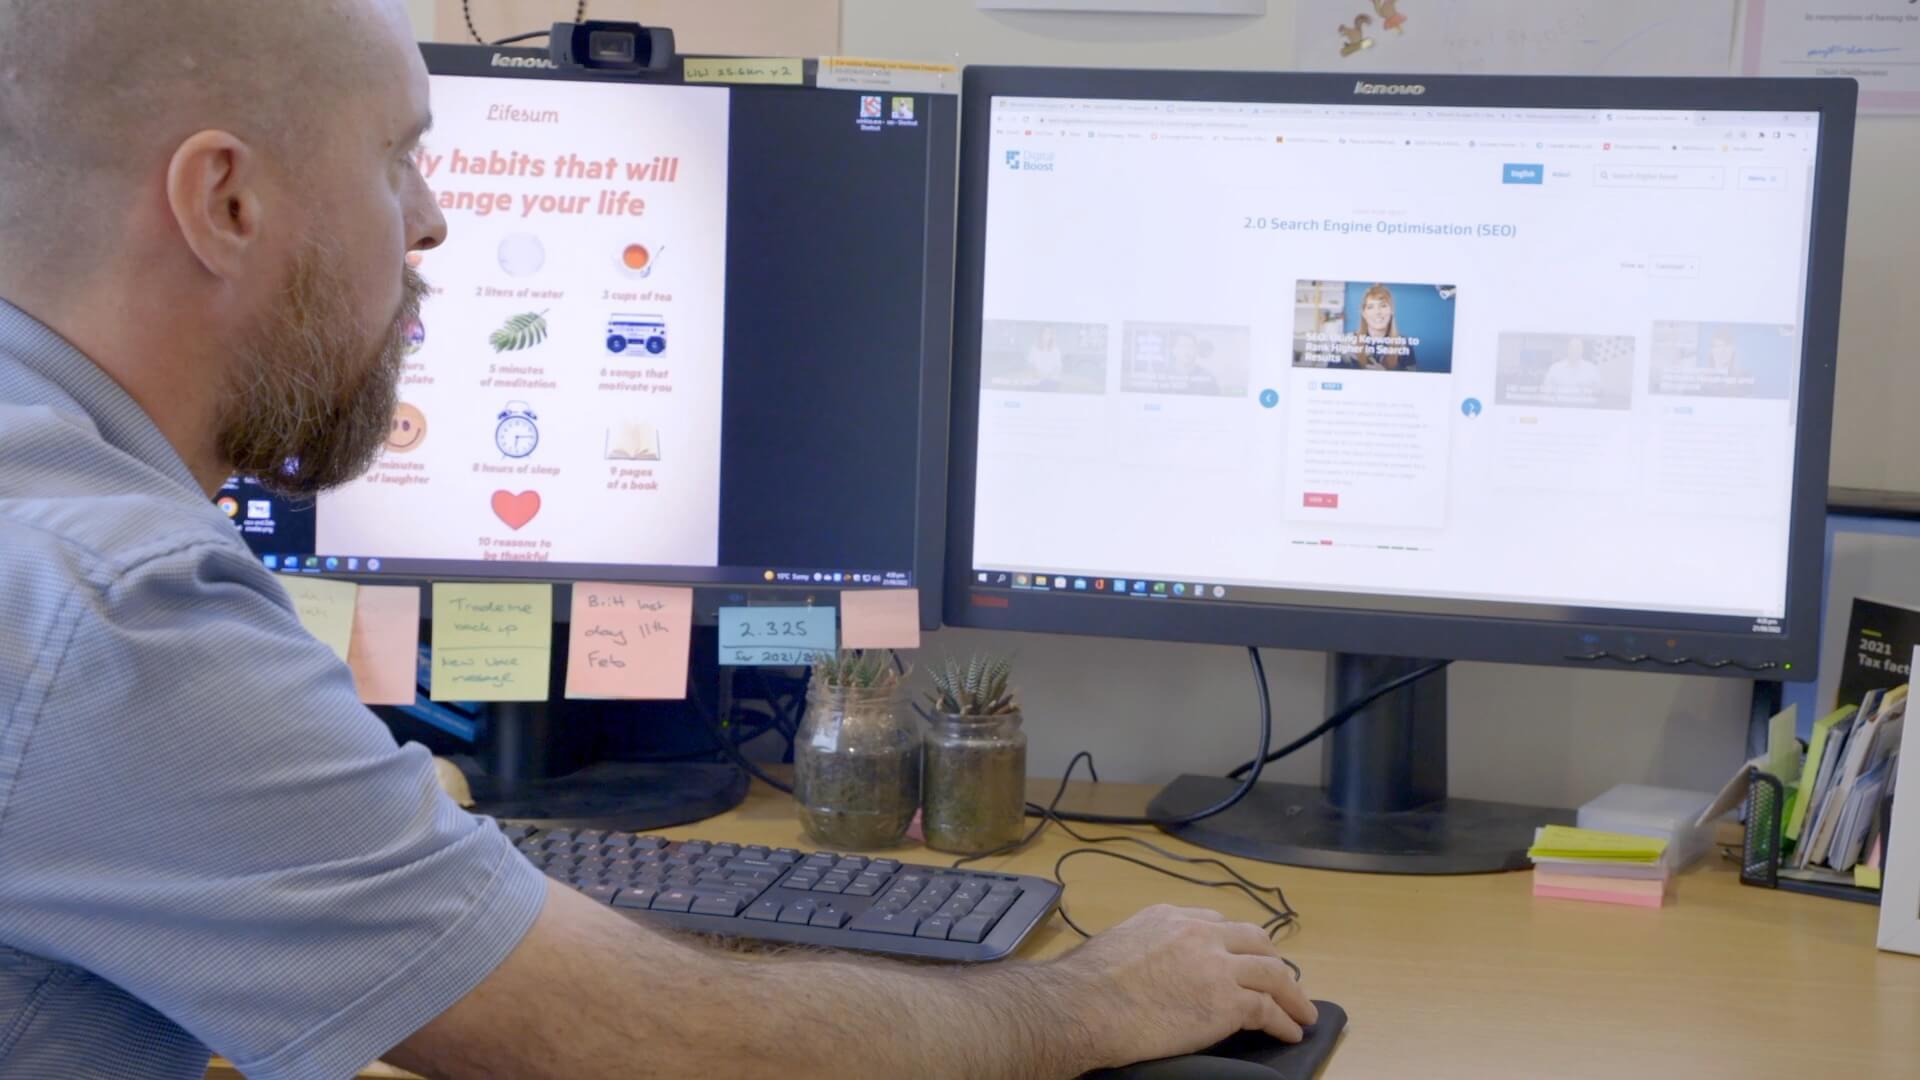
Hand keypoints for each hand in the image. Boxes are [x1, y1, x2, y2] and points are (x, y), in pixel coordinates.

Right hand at [1055, 904, 1316, 1069]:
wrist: (1085, 1005)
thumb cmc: (1087, 982)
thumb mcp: (1118, 942)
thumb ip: (1145, 945)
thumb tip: (1148, 964)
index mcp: (1171, 917)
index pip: (1218, 923)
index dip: (1236, 943)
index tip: (1243, 958)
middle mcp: (1200, 933)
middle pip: (1255, 940)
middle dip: (1273, 960)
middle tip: (1282, 980)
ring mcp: (1218, 966)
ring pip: (1273, 973)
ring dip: (1292, 994)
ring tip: (1301, 1010)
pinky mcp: (1228, 1002)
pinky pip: (1268, 1009)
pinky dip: (1284, 1020)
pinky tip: (1289, 1031)